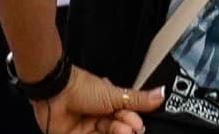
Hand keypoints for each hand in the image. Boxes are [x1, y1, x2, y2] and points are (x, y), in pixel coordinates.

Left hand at [35, 70, 160, 133]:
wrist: (56, 92)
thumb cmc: (84, 89)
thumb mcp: (114, 94)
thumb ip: (137, 98)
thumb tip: (162, 93)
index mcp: (106, 103)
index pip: (124, 117)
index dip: (131, 121)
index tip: (137, 123)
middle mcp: (97, 116)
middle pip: (115, 129)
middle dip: (124, 129)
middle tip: (130, 129)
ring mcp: (86, 128)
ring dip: (115, 133)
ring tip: (122, 130)